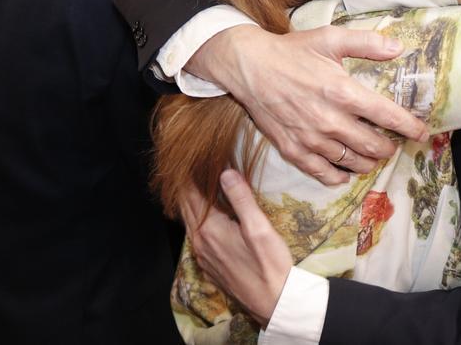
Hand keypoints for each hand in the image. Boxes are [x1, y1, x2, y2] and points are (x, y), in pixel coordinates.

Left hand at [181, 169, 292, 325]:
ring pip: (189, 222)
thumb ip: (241, 198)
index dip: (186, 174)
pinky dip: (197, 219)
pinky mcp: (210, 266)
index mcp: (209, 229)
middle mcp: (199, 242)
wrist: (275, 303)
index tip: (188, 156)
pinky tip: (208, 214)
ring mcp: (203, 256)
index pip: (189, 194)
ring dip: (191, 202)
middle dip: (185, 185)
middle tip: (190, 164)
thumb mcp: (259, 228)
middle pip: (185, 207)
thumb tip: (225, 172)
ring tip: (197, 184)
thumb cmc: (270, 264)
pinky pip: (196, 236)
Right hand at [189, 25, 427, 185]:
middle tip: (394, 143)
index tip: (423, 132)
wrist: (249, 66)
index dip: (410, 127)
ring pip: (352, 162)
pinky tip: (345, 172)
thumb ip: (367, 43)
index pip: (387, 117)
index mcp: (343, 92)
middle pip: (374, 146)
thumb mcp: (330, 38)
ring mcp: (311, 139)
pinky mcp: (293, 149)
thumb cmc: (291, 51)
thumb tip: (398, 47)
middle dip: (390, 147)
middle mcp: (330, 120)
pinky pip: (323, 172)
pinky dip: (338, 176)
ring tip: (373, 155)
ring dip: (368, 161)